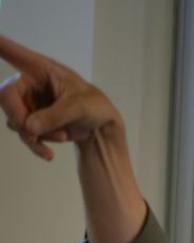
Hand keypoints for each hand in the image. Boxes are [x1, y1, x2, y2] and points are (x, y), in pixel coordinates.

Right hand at [0, 34, 121, 160]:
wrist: (100, 127)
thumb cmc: (94, 106)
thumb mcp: (80, 107)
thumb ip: (55, 115)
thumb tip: (28, 127)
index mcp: (40, 68)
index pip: (11, 51)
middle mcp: (28, 83)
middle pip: (6, 97)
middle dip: (19, 118)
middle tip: (35, 134)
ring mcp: (27, 102)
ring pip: (14, 120)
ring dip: (34, 134)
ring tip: (62, 136)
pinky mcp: (30, 120)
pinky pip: (23, 133)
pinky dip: (35, 144)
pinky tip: (48, 155)